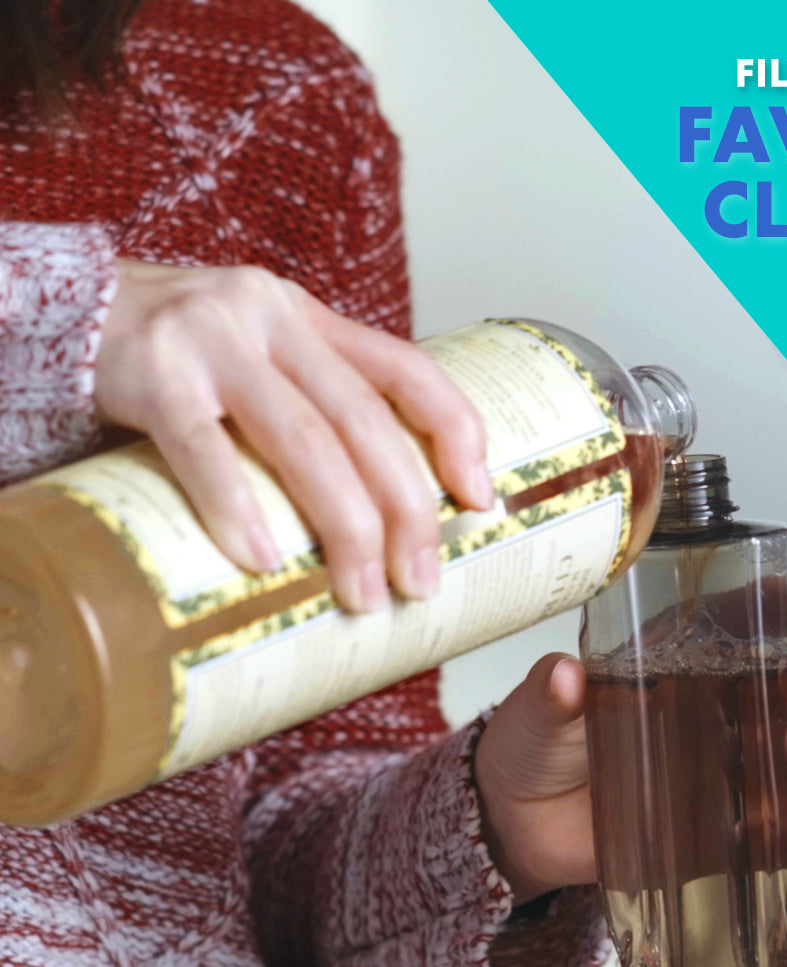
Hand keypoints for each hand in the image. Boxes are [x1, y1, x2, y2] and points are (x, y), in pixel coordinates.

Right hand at [95, 260, 493, 610]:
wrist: (66, 311)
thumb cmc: (179, 358)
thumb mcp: (260, 360)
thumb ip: (311, 408)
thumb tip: (373, 516)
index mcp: (311, 320)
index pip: (407, 369)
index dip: (455, 433)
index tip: (479, 500)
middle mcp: (273, 319)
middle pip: (364, 421)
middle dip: (404, 510)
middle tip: (420, 583)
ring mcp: (213, 340)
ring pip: (303, 438)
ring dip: (342, 525)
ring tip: (360, 593)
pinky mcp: (151, 371)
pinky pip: (203, 448)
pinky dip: (236, 507)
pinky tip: (263, 560)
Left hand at [475, 580, 786, 904]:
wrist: (514, 823)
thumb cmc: (532, 743)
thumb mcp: (536, 705)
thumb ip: (551, 691)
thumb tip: (564, 677)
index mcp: (676, 659)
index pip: (749, 618)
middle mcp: (713, 707)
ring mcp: (723, 769)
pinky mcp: (721, 831)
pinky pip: (784, 834)